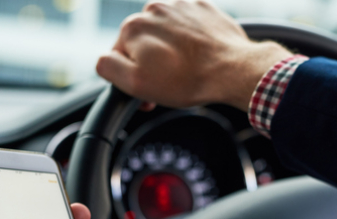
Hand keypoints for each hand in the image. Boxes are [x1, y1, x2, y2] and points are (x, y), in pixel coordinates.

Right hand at [96, 0, 292, 111]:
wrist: (233, 70)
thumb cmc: (187, 80)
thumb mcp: (135, 83)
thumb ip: (108, 67)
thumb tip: (103, 58)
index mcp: (132, 26)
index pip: (119, 55)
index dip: (132, 76)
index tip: (148, 93)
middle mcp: (153, 9)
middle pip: (143, 41)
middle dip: (152, 62)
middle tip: (169, 83)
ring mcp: (180, 5)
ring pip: (165, 33)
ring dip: (170, 50)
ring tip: (186, 69)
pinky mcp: (202, 8)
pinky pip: (187, 25)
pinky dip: (189, 40)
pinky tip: (198, 56)